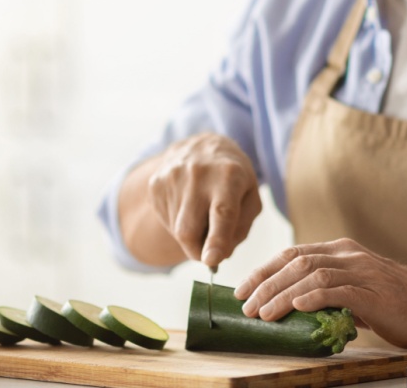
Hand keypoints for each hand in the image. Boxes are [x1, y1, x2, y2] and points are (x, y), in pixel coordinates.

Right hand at [120, 133, 260, 268]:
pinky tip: (188, 206)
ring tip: (202, 214)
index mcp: (229, 176)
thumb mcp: (251, 196)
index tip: (212, 260)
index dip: (217, 239)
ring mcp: (172, 178)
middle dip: (198, 251)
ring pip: (177, 230)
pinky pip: (166, 221)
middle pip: (189, 230)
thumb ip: (241, 228)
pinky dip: (179, 224)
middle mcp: (198, 174)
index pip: (222, 212)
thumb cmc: (233, 178)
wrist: (202, 145)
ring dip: (192, 235)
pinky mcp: (155, 184)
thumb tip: (220, 255)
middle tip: (210, 253)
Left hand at [233, 238, 406, 363]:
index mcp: (343, 251)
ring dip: (281, 293)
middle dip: (265, 282)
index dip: (264, 269)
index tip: (243, 288)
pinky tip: (295, 307)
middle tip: (245, 304)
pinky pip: (336, 290)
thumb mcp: (356, 292)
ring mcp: (362, 271)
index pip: (294, 253)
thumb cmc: (397, 306)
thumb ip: (329, 291)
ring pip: (310, 274)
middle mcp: (350, 255)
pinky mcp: (373, 291)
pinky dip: (312, 297)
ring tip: (262, 312)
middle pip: (296, 261)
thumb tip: (293, 305)